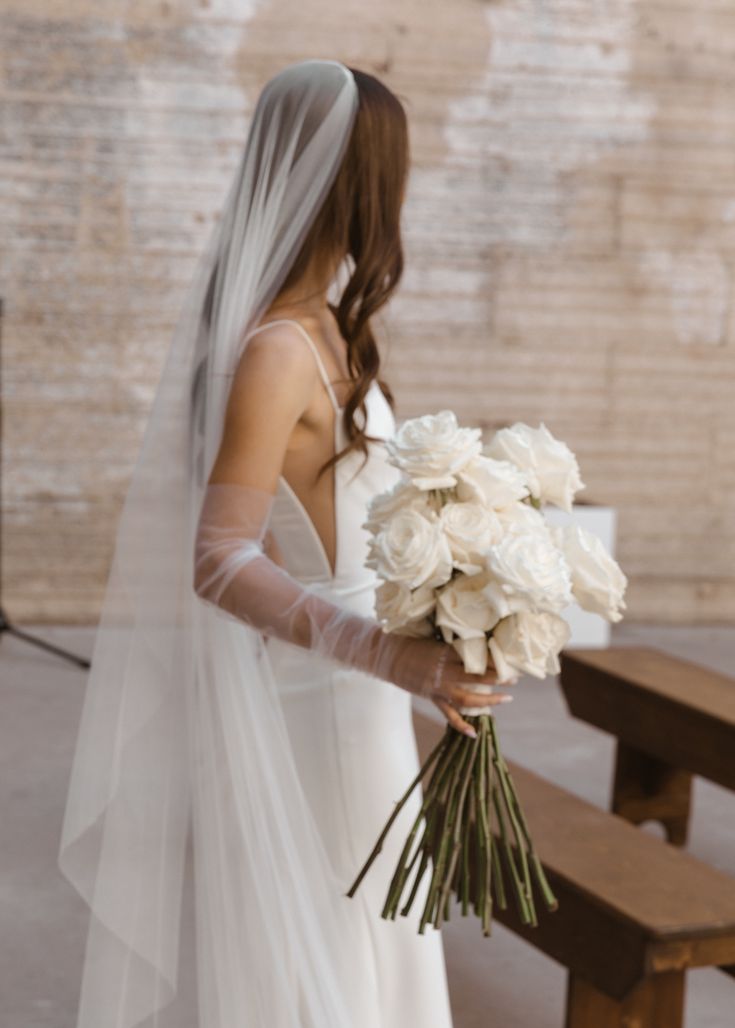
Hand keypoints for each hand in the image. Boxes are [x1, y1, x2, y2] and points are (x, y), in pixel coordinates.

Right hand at [375, 634, 516, 737]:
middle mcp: (446, 671)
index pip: (476, 657)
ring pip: (468, 698)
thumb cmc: (416, 644)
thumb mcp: (437, 641)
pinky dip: (461, 725)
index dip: (494, 660)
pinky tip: (474, 734)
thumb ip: (455, 647)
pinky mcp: (434, 698)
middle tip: (515, 679)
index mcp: (447, 653)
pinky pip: (449, 715)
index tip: (509, 659)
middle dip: (498, 678)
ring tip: (506, 699)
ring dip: (489, 701)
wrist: (392, 657)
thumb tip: (479, 646)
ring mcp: (439, 688)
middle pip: (477, 677)